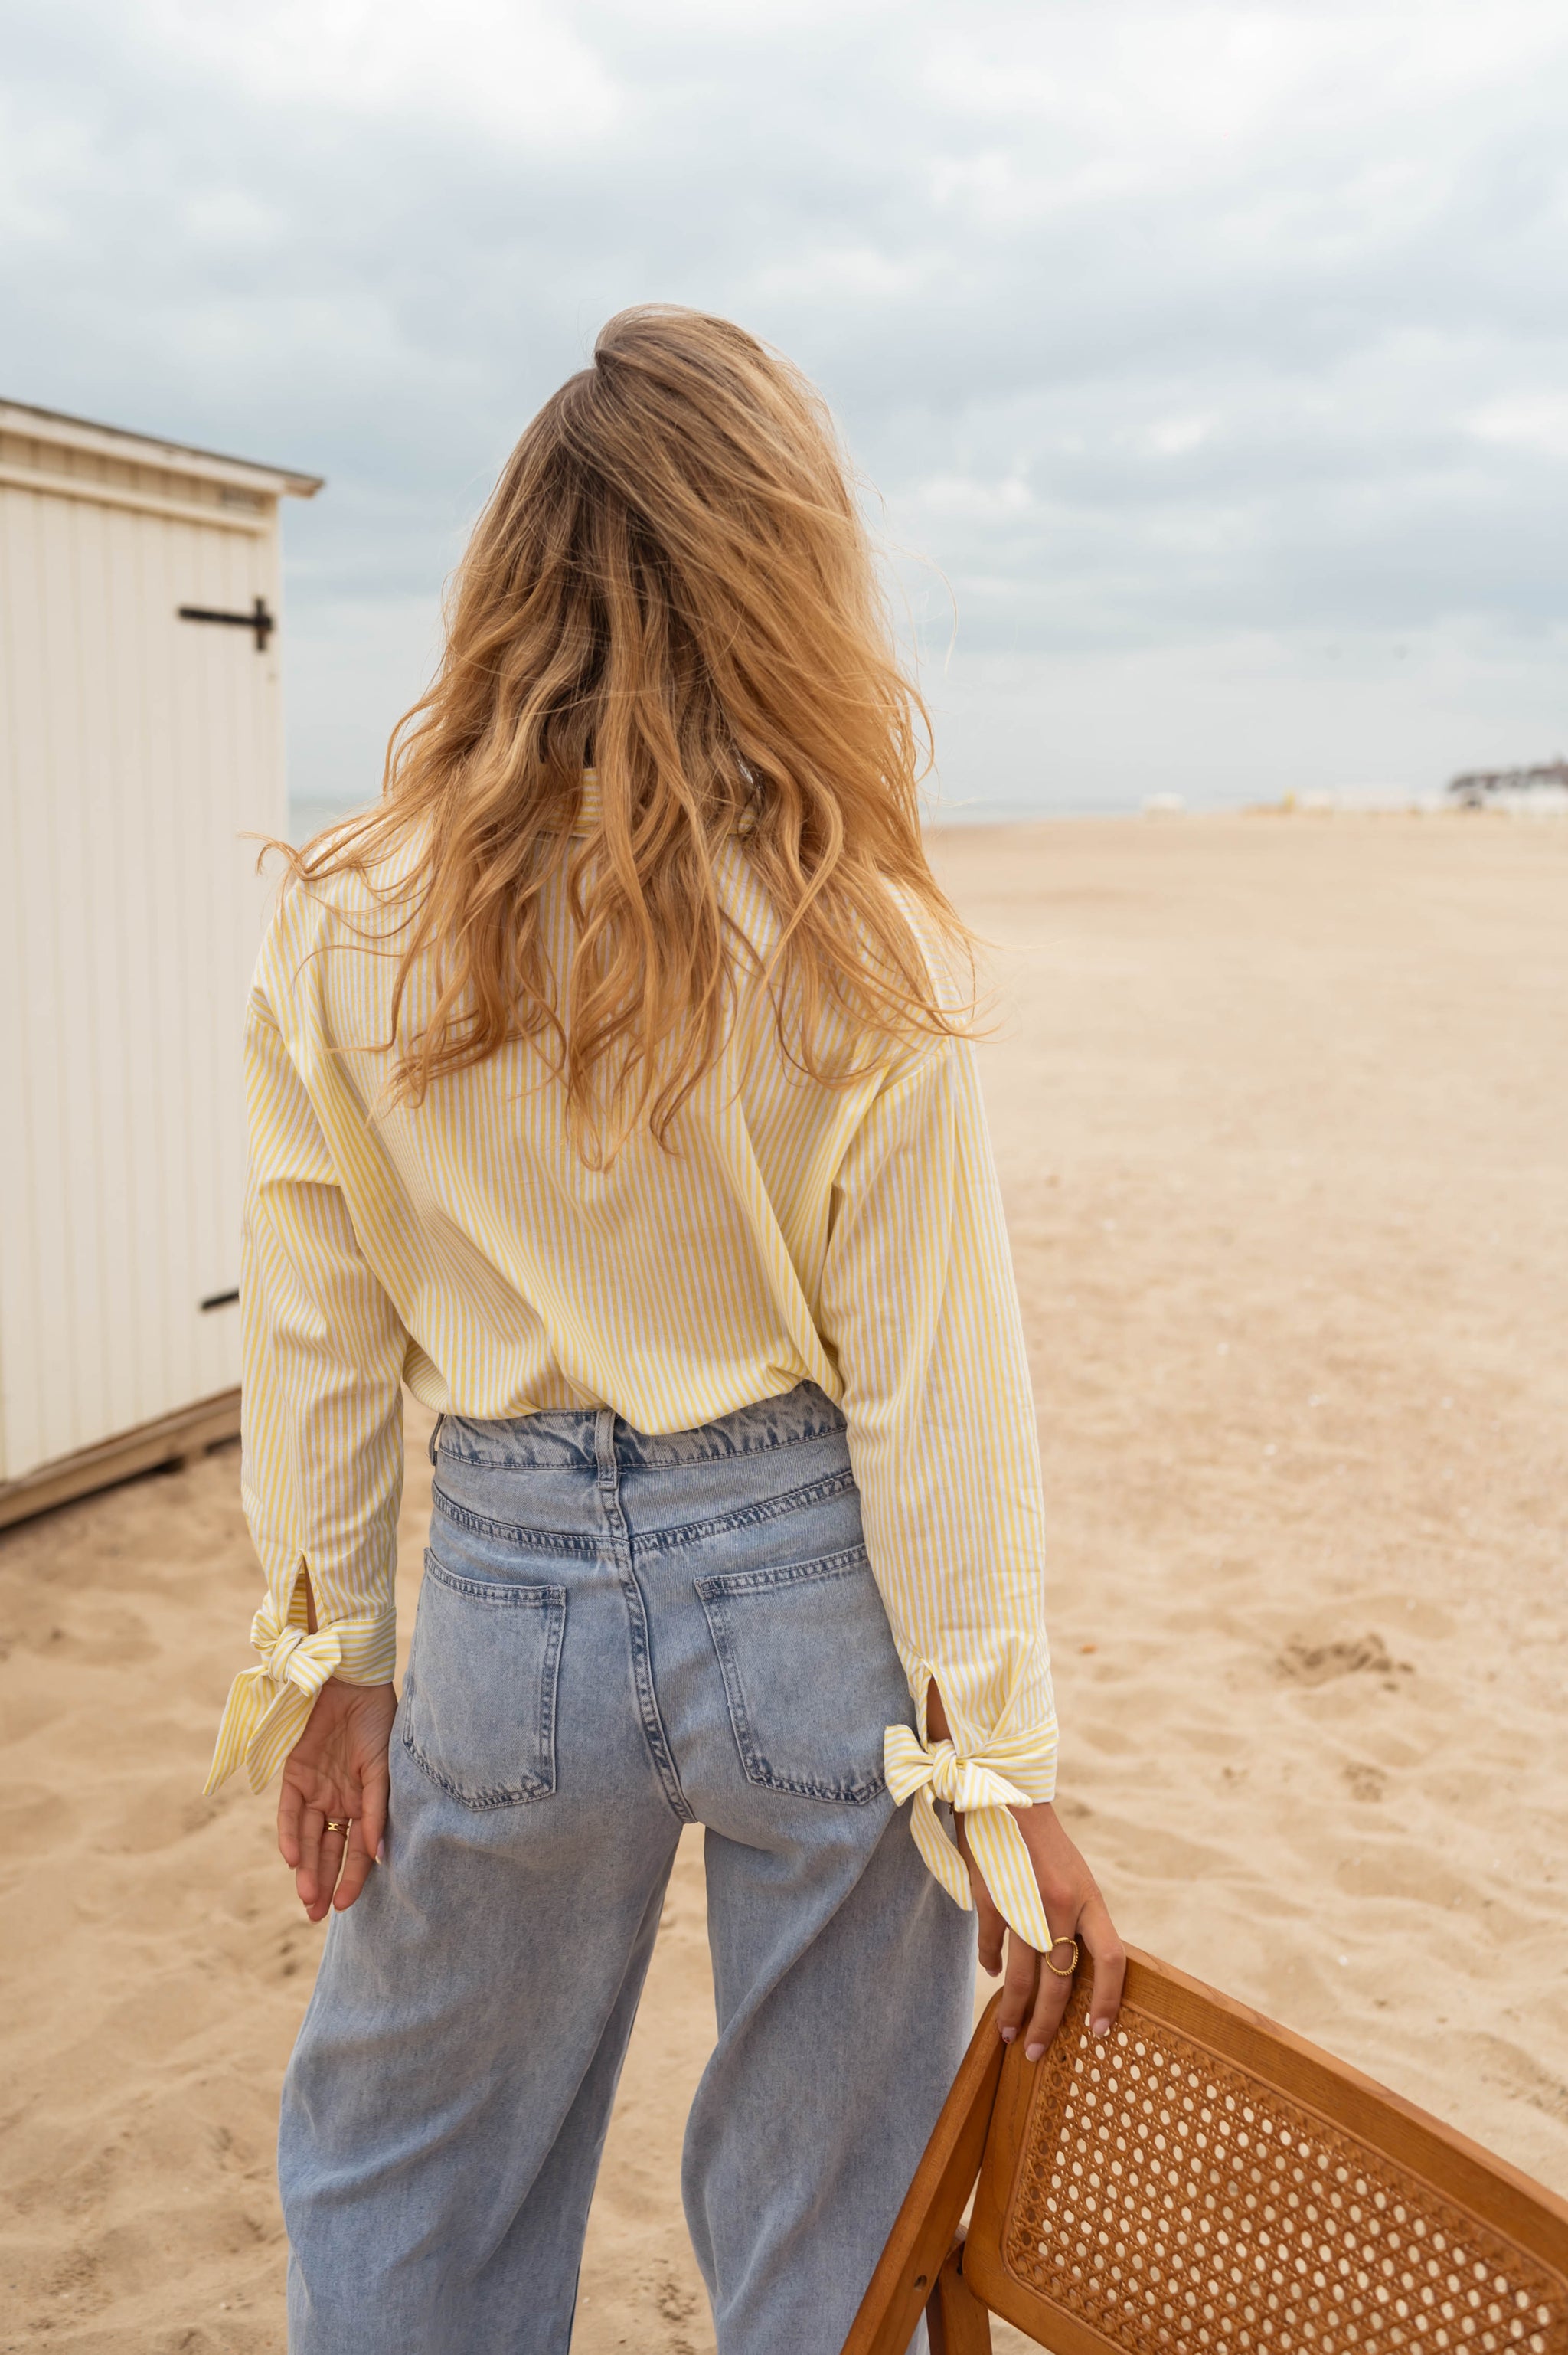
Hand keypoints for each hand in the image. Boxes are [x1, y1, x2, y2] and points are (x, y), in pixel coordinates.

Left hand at [277, 1679, 396, 1921]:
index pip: (355, 1851)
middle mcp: (339, 1802)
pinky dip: (288, 1835)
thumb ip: (375, 1811)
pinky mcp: (294, 1775)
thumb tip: (378, 1856)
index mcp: (364, 1804)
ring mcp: (316, 1790)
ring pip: (306, 1838)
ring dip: (304, 1867)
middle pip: (327, 1851)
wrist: (354, 1684)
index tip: (343, 1906)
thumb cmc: (379, 1724)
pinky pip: (288, 1812)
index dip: (351, 1878)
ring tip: (304, 1895)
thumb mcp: (383, 1771)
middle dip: (321, 1882)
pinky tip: (291, 1858)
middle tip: (314, 1913)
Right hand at [956, 1803, 1124, 2060]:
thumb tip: (1078, 1970)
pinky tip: (992, 1976)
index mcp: (1088, 1899)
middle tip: (1035, 2052)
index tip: (1098, 2032)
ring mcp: (1022, 1904)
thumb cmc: (1045, 1843)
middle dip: (1046, 2024)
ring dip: (1013, 2010)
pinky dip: (991, 1966)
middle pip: (1058, 1981)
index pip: (1110, 1960)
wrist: (1005, 1795)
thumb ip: (1079, 1919)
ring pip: (1020, 1975)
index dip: (1108, 2000)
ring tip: (1008, 2033)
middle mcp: (1059, 1906)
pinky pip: (991, 1947)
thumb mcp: (1076, 1878)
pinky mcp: (989, 1899)